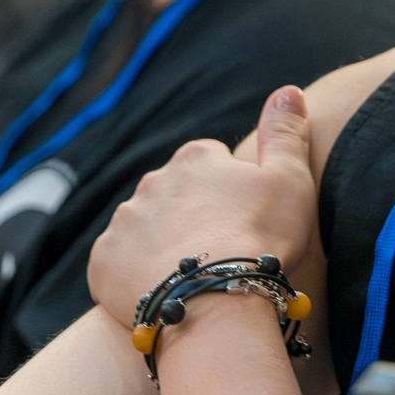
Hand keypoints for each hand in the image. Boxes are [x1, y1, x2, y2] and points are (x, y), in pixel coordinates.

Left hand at [87, 86, 319, 323]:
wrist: (214, 304)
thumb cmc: (260, 241)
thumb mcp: (291, 181)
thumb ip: (285, 133)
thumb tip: (287, 90)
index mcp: (195, 159)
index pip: (210, 162)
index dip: (229, 191)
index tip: (244, 219)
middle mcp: (152, 181)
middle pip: (174, 195)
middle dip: (191, 215)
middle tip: (219, 251)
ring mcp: (124, 221)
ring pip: (145, 228)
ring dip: (162, 244)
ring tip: (191, 278)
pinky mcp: (103, 261)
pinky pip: (117, 264)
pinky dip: (134, 275)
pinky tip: (162, 293)